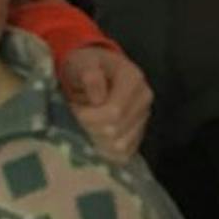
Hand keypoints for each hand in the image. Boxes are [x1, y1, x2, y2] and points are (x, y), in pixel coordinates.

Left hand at [60, 47, 151, 162]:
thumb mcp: (82, 63)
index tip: (75, 108)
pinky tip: (95, 136)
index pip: (114, 112)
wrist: (94, 71)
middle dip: (89, 127)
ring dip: (96, 140)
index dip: (89, 116)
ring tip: (87, 124)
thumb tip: (98, 98)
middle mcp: (144, 99)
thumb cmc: (85, 66)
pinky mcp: (138, 134)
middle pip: (115, 131)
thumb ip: (90, 76)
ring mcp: (143, 118)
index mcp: (133, 78)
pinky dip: (105, 150)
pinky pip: (123, 154)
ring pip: (119, 147)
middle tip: (79, 116)